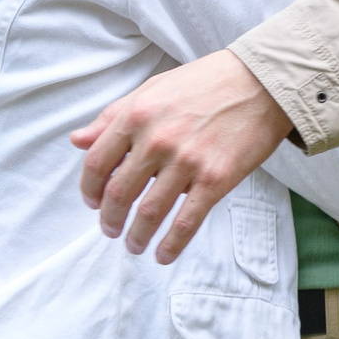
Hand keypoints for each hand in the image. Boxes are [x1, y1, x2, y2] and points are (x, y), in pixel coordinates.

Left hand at [69, 50, 294, 264]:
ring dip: (136, 236)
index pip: (97, 163)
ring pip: (149, 213)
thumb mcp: (151, 90)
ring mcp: (186, 162)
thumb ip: (112, 116)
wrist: (260, 83)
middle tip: (111, 230)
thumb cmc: (204, 82)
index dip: (89, 190)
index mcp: (136, 115)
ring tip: (134, 245)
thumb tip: (78, 140)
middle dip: (110, 220)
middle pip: (118, 194)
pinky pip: (185, 223)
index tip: (92, 203)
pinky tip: (162, 255)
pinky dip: (170, 246)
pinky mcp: (215, 180)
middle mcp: (157, 140)